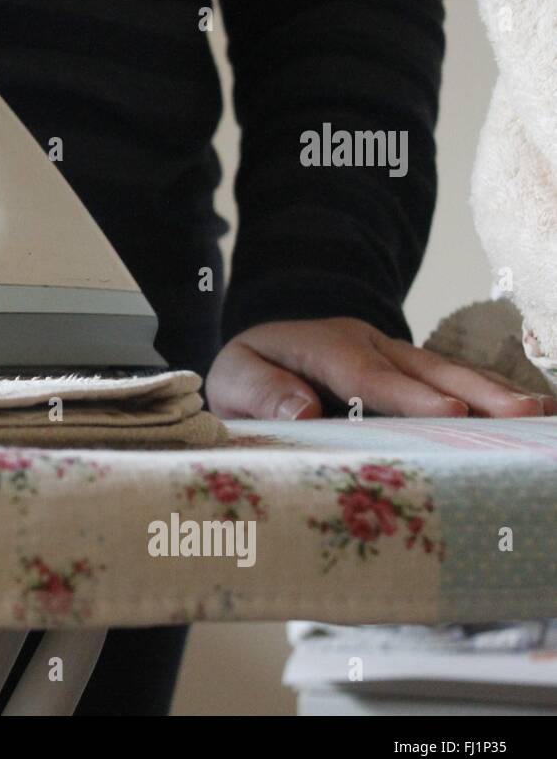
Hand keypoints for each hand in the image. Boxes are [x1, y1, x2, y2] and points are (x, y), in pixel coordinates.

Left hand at [206, 317, 556, 419]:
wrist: (260, 353)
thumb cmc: (248, 374)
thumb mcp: (233, 380)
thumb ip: (261, 392)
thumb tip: (304, 411)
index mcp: (323, 346)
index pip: (365, 374)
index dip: (408, 394)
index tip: (449, 410)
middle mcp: (368, 344)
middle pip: (425, 369)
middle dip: (475, 391)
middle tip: (522, 414)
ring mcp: (394, 354)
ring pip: (449, 373)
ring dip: (495, 393)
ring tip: (543, 414)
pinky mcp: (411, 371)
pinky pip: (453, 382)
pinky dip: (491, 395)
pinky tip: (533, 414)